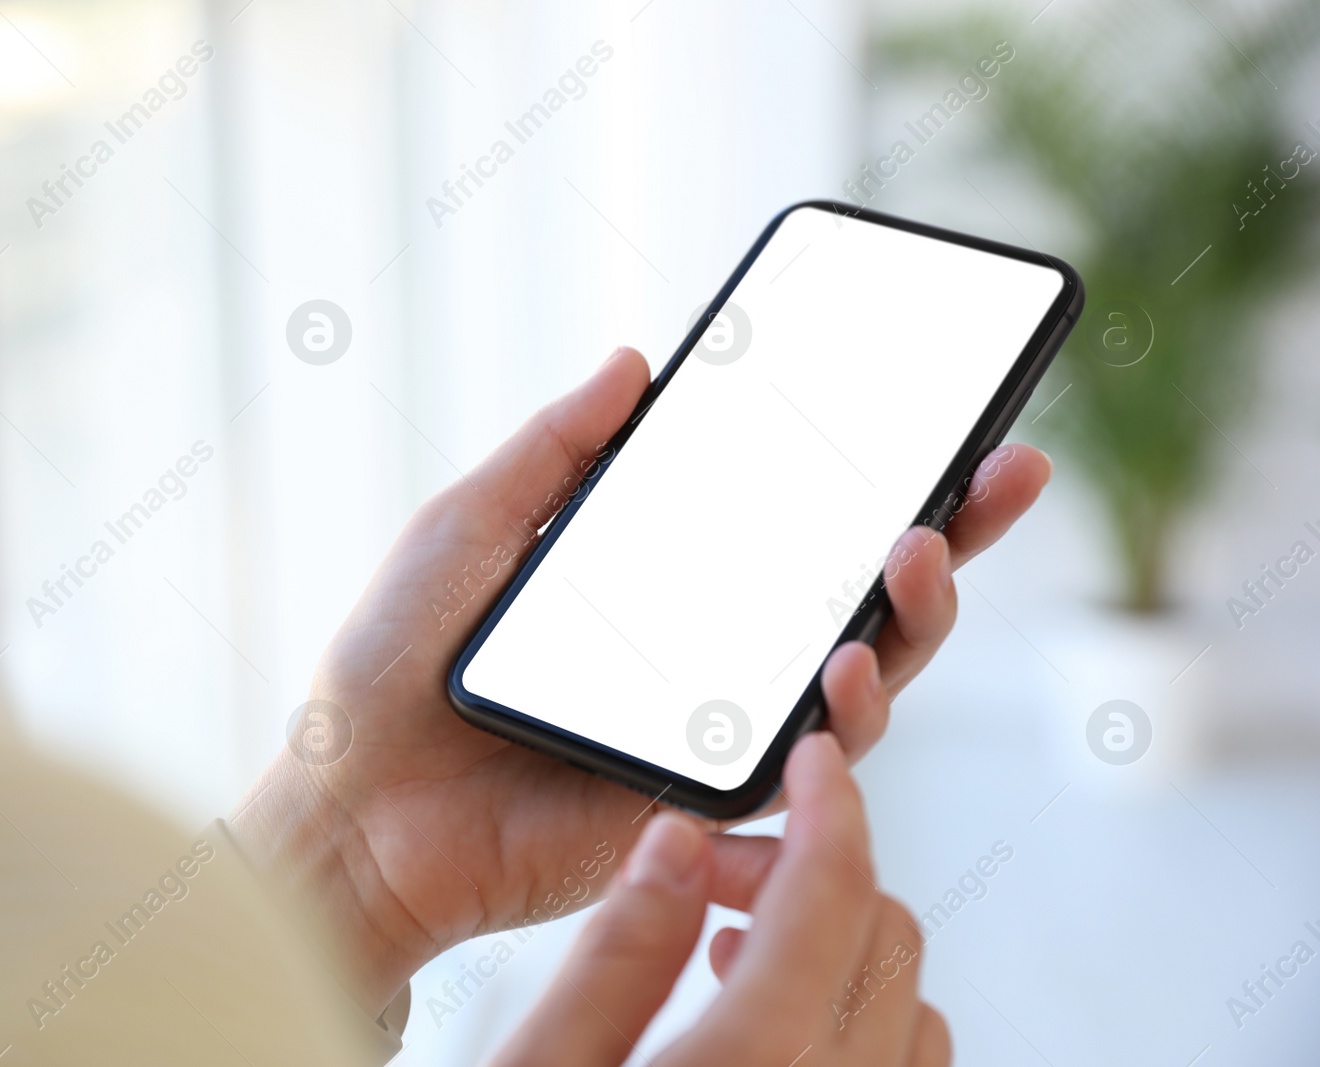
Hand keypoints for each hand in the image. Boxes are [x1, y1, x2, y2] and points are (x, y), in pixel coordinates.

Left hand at [230, 346, 1049, 1013]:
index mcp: (662, 581)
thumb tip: (635, 362)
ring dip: (916, 618)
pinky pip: (805, 763)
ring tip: (918, 555)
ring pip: (864, 678)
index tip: (943, 414)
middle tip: (997, 474)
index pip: (790, 522)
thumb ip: (554, 450)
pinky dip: (846, 717)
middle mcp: (707, 652)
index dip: (873, 474)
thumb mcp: (470, 526)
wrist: (355, 804)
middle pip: (859, 595)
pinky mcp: (705, 801)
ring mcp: (715, 728)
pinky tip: (852, 665)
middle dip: (948, 534)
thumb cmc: (392, 667)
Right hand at [491, 733, 948, 1066]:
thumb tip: (675, 843)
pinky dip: (865, 1025)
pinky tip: (772, 1030)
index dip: (830, 805)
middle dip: (819, 875)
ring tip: (732, 954)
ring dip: (844, 952)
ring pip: (915, 1015)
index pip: (833, 896)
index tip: (812, 756)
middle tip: (712, 879)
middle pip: (889, 940)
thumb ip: (612, 957)